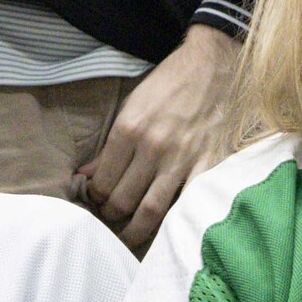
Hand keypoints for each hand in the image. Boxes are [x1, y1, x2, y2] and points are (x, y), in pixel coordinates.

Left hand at [78, 24, 236, 248]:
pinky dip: (176, 223)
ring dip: (137, 231)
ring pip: (151, 211)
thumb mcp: (132, 105)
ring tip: (130, 238)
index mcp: (129, 129)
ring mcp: (183, 159)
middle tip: (112, 222)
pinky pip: (189, 204)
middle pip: (123, 201)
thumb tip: (86, 175)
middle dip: (113, 217)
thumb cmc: (170, 84)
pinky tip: (167, 232)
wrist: (215, 63)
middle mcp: (153, 147)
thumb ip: (110, 145)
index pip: (103, 181)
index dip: (97, 198)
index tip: (98, 203)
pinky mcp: (210, 165)